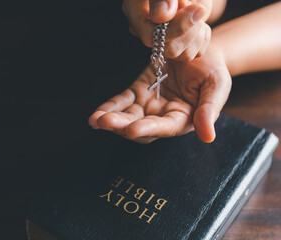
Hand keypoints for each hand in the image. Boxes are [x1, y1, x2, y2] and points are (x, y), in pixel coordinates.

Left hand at [88, 45, 231, 142]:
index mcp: (183, 118)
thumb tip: (208, 137)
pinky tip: (96, 113)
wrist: (196, 49)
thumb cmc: (212, 69)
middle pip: (140, 126)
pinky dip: (110, 107)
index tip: (132, 130)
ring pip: (128, 116)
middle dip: (122, 126)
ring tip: (96, 119)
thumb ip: (209, 111)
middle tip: (105, 122)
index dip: (149, 129)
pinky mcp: (137, 93)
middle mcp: (162, 116)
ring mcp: (148, 106)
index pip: (164, 127)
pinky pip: (122, 101)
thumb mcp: (216, 87)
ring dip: (111, 119)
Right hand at [122, 0, 211, 60]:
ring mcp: (162, 38)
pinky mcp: (179, 43)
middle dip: (189, 29)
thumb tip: (162, 15)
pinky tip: (200, 21)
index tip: (198, 9)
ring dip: (197, 33)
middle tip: (196, 7)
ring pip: (182, 54)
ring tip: (196, 10)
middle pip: (168, 49)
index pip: (151, 36)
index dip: (177, 28)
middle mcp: (146, 28)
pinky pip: (195, 52)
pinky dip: (203, 37)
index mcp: (135, 11)